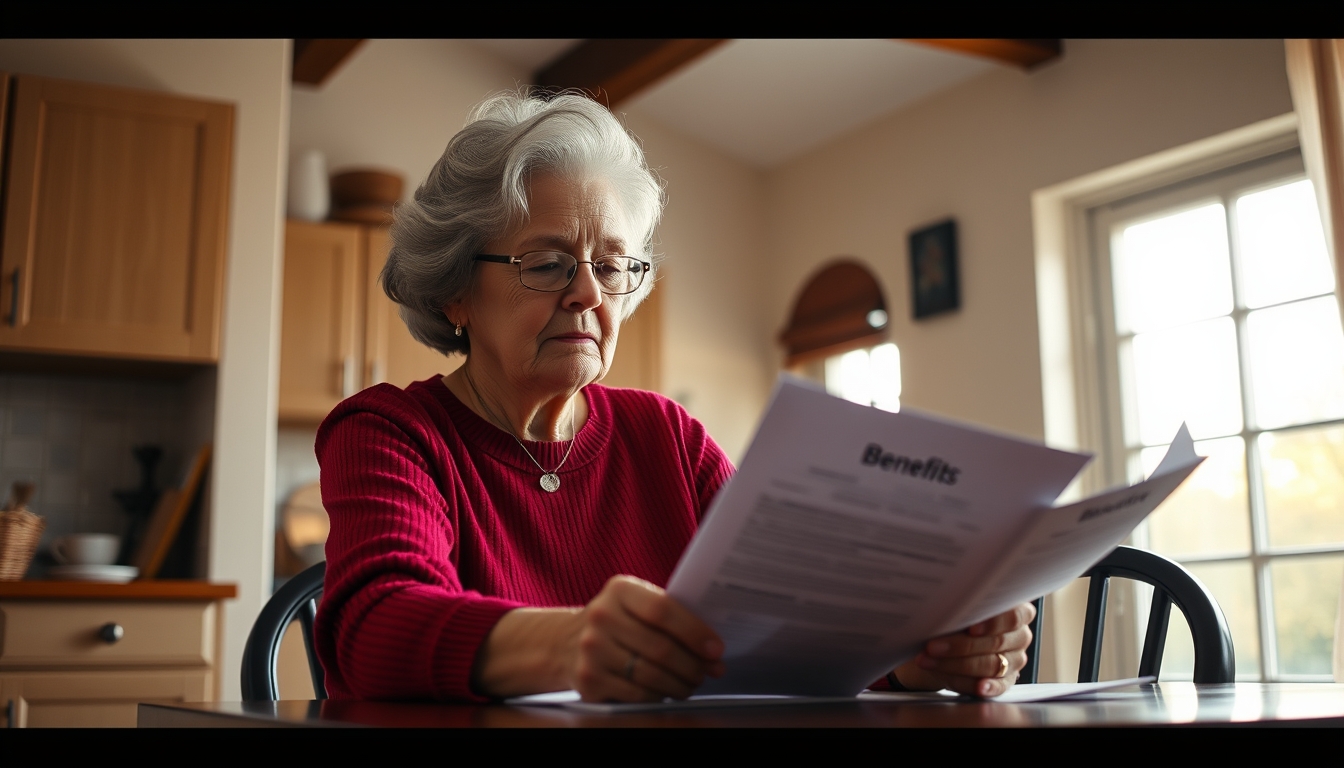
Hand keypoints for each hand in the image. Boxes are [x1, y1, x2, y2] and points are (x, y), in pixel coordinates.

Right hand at [570, 575, 724, 701]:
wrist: (564, 643)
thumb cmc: (616, 622)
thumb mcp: (634, 604)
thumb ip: (668, 615)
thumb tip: (712, 648)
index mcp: (619, 590)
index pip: (663, 610)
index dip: (694, 632)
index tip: (716, 649)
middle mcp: (601, 616)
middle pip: (660, 647)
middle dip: (693, 664)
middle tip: (711, 671)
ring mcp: (591, 650)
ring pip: (651, 675)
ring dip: (681, 684)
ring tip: (693, 683)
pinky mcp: (589, 680)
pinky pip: (637, 694)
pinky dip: (660, 696)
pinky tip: (669, 692)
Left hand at [890, 602, 1034, 697]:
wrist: (952, 642)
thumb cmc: (959, 618)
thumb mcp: (960, 608)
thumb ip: (961, 607)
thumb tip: (944, 607)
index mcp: (1016, 611)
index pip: (1012, 616)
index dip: (992, 623)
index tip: (970, 628)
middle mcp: (1020, 635)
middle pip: (996, 642)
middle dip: (960, 645)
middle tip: (932, 646)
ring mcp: (1015, 659)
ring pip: (991, 665)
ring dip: (957, 665)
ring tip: (929, 661)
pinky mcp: (1007, 680)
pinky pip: (998, 686)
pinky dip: (987, 687)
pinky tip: (978, 687)